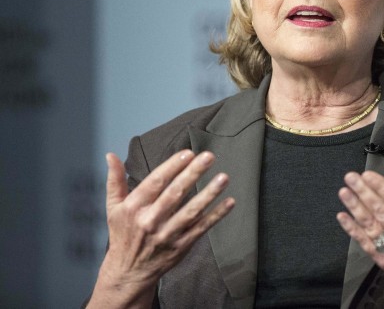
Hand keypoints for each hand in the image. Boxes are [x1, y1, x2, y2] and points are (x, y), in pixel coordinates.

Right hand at [89, 150, 234, 307]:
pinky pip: (201, 228)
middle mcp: (150, 221)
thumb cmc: (123, 234)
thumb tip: (111, 155)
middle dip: (192, 174)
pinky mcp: (181, 247)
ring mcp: (167, 235)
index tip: (187, 153)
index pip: (154, 183)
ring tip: (224, 177)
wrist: (128, 272)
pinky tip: (230, 202)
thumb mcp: (113, 207)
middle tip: (209, 156)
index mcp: (134, 208)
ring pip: (191, 212)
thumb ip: (115, 180)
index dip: (171, 167)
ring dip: (209, 194)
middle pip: (175, 194)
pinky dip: (216, 215)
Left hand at [337, 171, 383, 307]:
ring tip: (344, 192)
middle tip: (351, 177)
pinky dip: (353, 230)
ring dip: (355, 207)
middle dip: (364, 192)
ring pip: (372, 225)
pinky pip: (366, 244)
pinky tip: (343, 216)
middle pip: (382, 210)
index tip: (368, 175)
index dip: (382, 187)